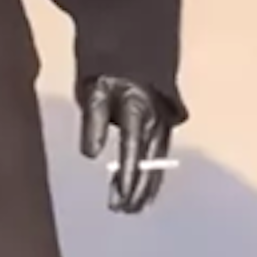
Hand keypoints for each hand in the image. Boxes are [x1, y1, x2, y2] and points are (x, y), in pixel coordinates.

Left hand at [79, 77, 174, 214]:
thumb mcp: (94, 90)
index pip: (133, 150)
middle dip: (137, 189)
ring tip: (133, 207)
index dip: (128, 176)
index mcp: (138, 109)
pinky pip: (160, 157)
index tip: (121, 198)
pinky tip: (147, 191)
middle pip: (149, 162)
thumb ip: (93, 121)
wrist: (136, 47)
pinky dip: (154, 176)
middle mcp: (156, 120)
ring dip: (146, 187)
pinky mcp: (165, 126)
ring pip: (157, 163)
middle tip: (122, 209)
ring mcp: (164, 124)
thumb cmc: (109, 70)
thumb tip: (90, 154)